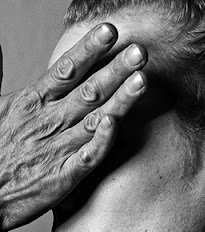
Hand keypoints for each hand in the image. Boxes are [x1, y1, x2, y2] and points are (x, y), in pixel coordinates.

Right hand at [0, 23, 147, 231]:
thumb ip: (0, 76)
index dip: (90, 49)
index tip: (110, 32)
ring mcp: (57, 149)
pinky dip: (101, 141)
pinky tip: (115, 125)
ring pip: (95, 119)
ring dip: (120, 100)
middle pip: (88, 90)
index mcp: (32, 102)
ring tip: (141, 80)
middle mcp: (48, 122)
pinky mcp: (63, 177)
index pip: (66, 70)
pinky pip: (87, 157)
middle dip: (116, 70)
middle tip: (140, 52)